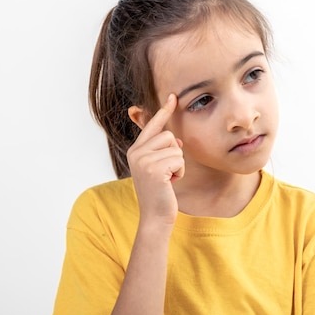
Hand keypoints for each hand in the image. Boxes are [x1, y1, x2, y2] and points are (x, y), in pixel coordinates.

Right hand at [127, 94, 183, 224]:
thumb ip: (163, 151)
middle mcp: (136, 153)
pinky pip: (179, 159)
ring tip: (168, 178)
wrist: (156, 217)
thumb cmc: (160, 193)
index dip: (163, 111)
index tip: (173, 97)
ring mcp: (143, 160)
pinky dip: (180, 172)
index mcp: (135, 151)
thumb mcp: (159, 168)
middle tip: (167, 173)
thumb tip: (175, 138)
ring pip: (175, 147)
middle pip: (168, 136)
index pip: (152, 126)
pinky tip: (170, 183)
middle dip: (175, 154)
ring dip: (178, 164)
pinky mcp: (153, 168)